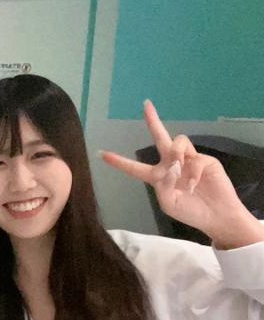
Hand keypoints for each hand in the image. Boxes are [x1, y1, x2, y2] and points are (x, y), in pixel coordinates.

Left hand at [101, 100, 260, 247]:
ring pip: (177, 142)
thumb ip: (163, 185)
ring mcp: (188, 159)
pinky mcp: (204, 159)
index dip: (119, 162)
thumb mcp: (168, 203)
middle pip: (159, 137)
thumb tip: (171, 166)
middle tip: (146, 104)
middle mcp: (171, 164)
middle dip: (153, 120)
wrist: (216, 215)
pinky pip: (194, 157)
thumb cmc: (190, 212)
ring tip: (179, 171)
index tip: (101, 153)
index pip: (134, 168)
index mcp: (157, 177)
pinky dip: (192, 171)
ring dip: (176, 155)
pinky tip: (194, 184)